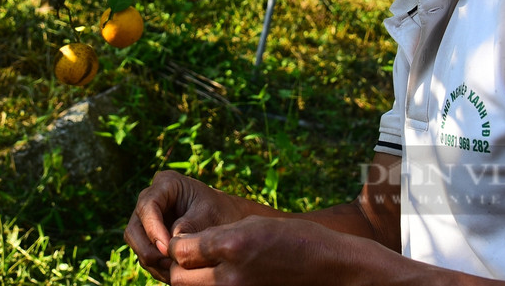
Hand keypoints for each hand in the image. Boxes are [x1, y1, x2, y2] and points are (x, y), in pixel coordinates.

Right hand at [125, 170, 260, 282]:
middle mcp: (151, 200)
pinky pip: (144, 254)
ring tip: (175, 272)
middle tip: (170, 265)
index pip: (148, 207)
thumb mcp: (210, 215)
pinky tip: (174, 273)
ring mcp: (147, 219)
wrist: (228, 220)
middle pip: (134, 228)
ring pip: (136, 244)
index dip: (153, 230)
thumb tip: (168, 245)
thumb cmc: (221, 211)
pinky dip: (157, 267)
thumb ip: (190, 226)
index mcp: (166, 184)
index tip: (167, 249)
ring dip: (153, 262)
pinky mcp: (149, 236)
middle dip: (149, 250)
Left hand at [166, 215, 366, 285]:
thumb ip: (214, 235)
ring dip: (192, 282)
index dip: (176, 244)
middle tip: (189, 260)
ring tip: (203, 271)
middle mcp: (230, 275)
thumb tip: (185, 246)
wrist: (327, 266)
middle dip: (178, 269)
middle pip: (178, 279)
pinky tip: (221, 278)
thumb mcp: (250, 224)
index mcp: (231, 245)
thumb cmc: (292, 237)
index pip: (179, 250)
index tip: (184, 241)